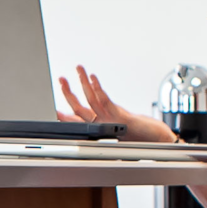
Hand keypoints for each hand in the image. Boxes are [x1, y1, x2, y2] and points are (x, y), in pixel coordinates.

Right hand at [55, 64, 172, 140]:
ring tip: (79, 68)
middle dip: (68, 92)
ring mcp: (108, 120)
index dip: (63, 115)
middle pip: (78, 108)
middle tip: (61, 79)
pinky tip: (92, 77)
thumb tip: (97, 106)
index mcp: (97, 129)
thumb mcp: (117, 126)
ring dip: (83, 82)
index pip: (76, 121)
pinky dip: (97, 87)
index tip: (53, 108)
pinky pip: (104, 99)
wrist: (153, 139)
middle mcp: (100, 125)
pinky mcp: (118, 115)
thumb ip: (105, 118)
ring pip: (90, 100)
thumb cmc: (138, 133)